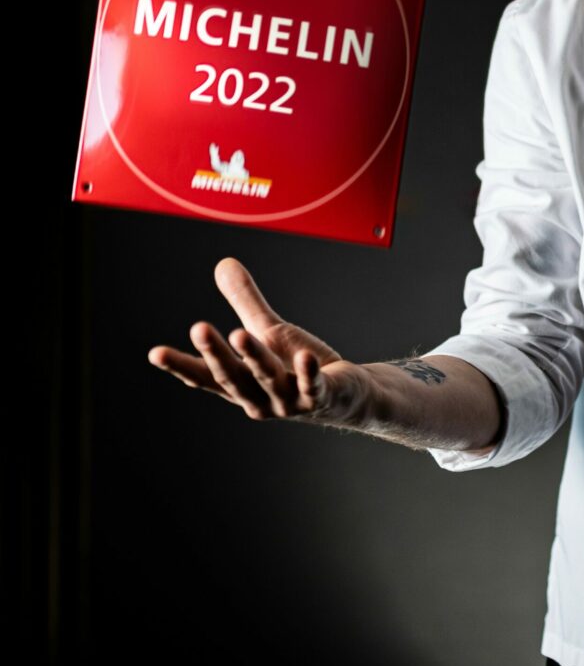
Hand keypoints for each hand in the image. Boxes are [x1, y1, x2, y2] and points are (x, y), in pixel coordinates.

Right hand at [149, 257, 361, 422]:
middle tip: (198, 327)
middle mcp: (259, 399)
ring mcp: (289, 402)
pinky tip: (305, 357)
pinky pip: (313, 386)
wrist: (345, 395)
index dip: (181, 365)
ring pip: (267, 379)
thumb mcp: (267, 330)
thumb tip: (223, 263)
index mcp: (241, 385)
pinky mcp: (320, 398)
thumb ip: (245, 302)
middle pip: (233, 377)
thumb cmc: (297, 366)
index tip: (156, 353)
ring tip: (239, 334)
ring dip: (254, 358)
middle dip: (216, 354)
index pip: (206, 376)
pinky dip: (308, 374)